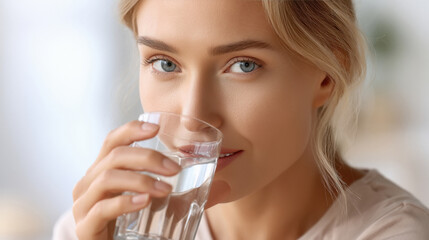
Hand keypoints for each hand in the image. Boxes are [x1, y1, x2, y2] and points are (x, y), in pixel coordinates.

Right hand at [72, 120, 180, 239]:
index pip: (112, 141)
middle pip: (114, 157)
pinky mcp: (84, 227)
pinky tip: (145, 202)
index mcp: (100, 171)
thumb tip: (201, 165)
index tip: (156, 128)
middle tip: (174, 169)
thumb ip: (157, 179)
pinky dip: (126, 202)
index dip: (132, 130)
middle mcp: (87, 183)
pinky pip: (102, 208)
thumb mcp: (140, 195)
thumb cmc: (128, 223)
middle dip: (148, 158)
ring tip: (166, 190)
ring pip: (107, 179)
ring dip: (141, 181)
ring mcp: (82, 205)